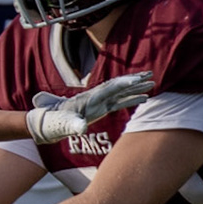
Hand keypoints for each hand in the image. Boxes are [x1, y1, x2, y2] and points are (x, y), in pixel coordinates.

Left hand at [26, 70, 153, 142]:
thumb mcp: (65, 124)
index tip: (136, 79)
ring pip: (121, 93)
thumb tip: (82, 128)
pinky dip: (132, 99)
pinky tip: (144, 98)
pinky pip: (120, 102)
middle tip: (150, 75)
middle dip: (133, 81)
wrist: (50, 121)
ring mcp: (99, 102)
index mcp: (89, 98)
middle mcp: (96, 97)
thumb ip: (74, 125)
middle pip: (117, 86)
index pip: (108, 89)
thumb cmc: (57, 122)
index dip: (122, 84)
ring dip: (136, 88)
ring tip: (152, 83)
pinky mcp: (101, 108)